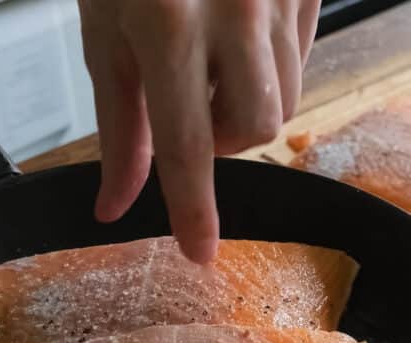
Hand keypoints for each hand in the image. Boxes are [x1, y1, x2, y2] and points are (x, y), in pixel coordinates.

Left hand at [78, 0, 320, 263]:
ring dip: (248, 101)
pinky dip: (271, 64)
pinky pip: (303, 55)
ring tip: (213, 57)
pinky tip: (238, 32)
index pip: (187, 143)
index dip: (193, 206)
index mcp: (170, 24)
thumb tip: (118, 203)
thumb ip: (119, 123)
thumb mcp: (107, 30)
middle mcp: (238, 10)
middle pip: (256, 127)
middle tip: (194, 104)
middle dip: (226, 138)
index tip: (199, 251)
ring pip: (287, 98)